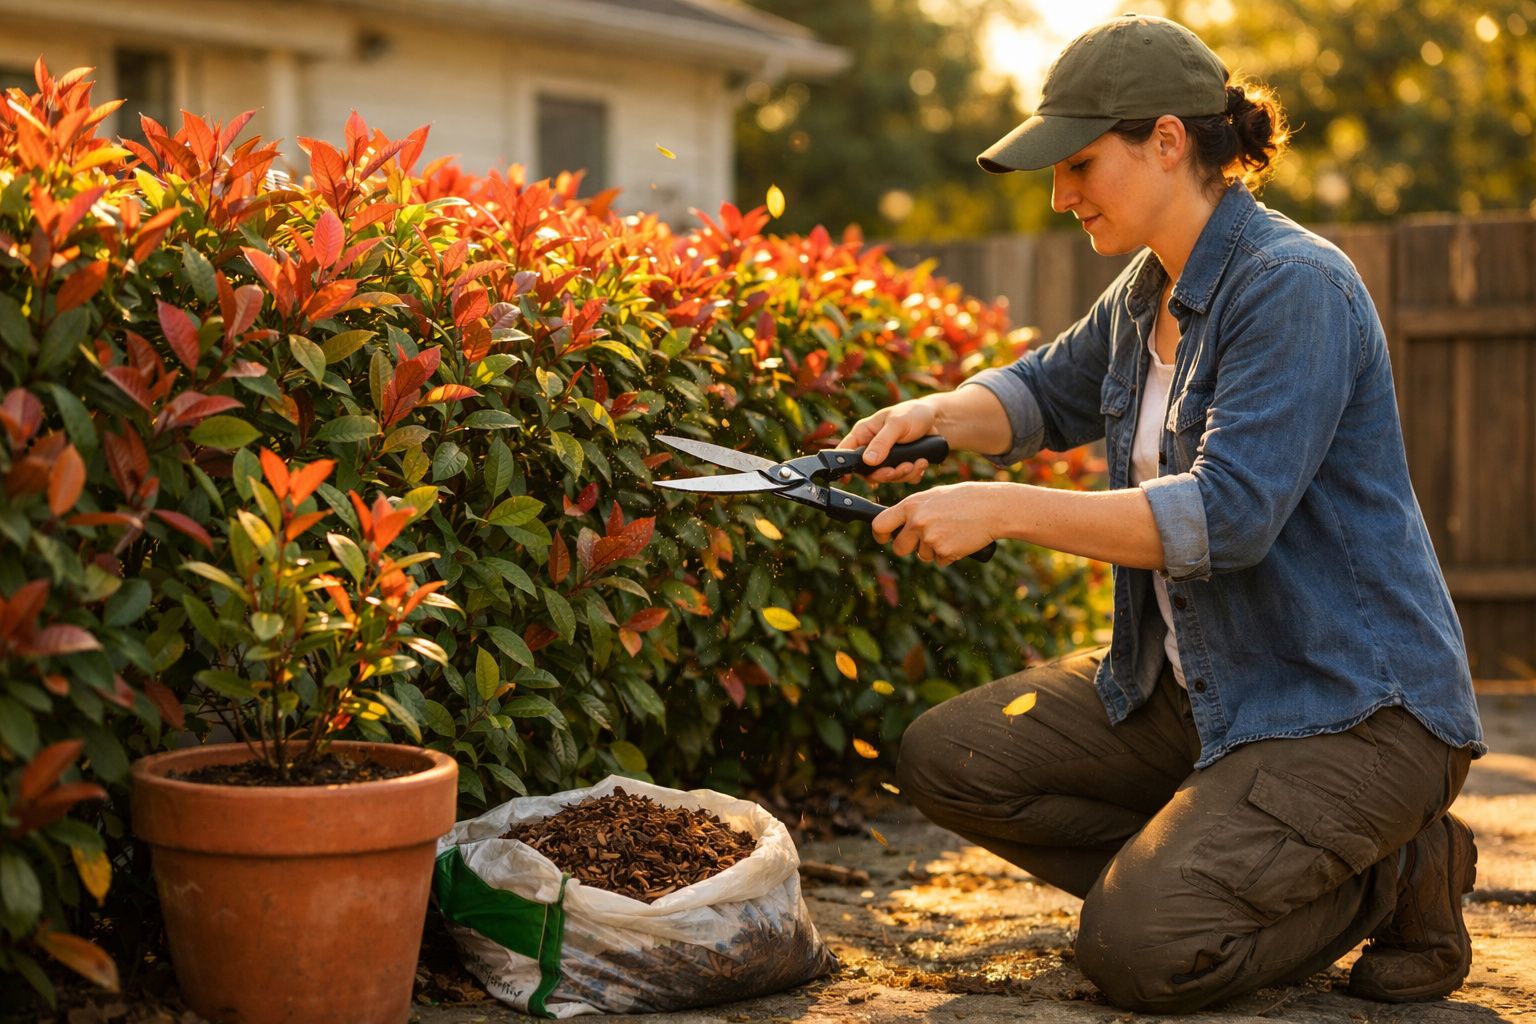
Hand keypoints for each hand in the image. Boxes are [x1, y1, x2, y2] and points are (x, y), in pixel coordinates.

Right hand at [837, 400, 937, 484]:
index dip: (845, 466)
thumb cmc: (912, 413)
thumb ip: (882, 442)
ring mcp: (885, 458)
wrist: (935, 419)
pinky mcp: (899, 465)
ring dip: (904, 473)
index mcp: (864, 433)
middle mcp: (871, 447)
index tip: (849, 479)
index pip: (845, 451)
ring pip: (887, 477)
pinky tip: (922, 462)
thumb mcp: (897, 424)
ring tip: (918, 462)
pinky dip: (913, 474)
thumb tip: (868, 461)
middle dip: (887, 473)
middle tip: (904, 467)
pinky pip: (902, 478)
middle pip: (868, 472)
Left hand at [871, 483, 998, 565]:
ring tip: (952, 531)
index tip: (884, 538)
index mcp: (911, 505)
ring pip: (923, 555)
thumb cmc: (965, 499)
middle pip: (899, 547)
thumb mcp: (935, 496)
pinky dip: (949, 554)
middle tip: (925, 539)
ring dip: (934, 549)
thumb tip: (899, 523)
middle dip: (909, 548)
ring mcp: (930, 538)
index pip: (880, 524)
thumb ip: (915, 509)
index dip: (880, 535)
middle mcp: (917, 522)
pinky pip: (940, 560)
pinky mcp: (944, 552)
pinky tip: (960, 539)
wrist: (992, 508)